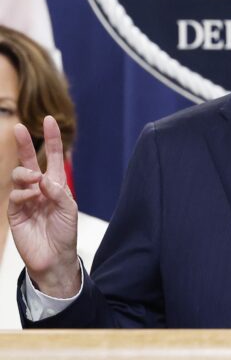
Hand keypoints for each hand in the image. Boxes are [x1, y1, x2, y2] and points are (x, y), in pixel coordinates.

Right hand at [8, 115, 79, 297]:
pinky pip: (15, 195)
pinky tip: (31, 199)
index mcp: (56, 184)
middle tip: (19, 128)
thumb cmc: (65, 232)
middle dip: (25, 144)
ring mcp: (26, 198)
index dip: (52, 139)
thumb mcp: (69, 209)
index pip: (54, 156)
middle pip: (30, 160)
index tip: (49, 120)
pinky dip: (23, 193)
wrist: (54, 257)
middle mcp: (39, 188)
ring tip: (35, 181)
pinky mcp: (15, 211)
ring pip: (19, 175)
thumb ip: (58, 192)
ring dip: (26, 174)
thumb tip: (42, 178)